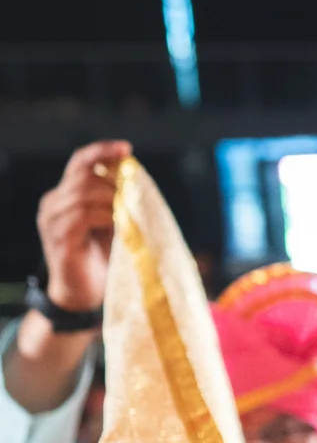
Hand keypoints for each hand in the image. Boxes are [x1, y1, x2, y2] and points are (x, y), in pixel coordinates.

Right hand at [37, 140, 129, 314]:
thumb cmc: (102, 259)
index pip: (79, 162)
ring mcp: (52, 220)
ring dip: (113, 200)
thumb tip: (139, 181)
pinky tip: (120, 225)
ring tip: (130, 214)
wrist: (84, 294)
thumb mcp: (113, 224)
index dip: (101, 152)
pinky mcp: (58, 238)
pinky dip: (106, 216)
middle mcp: (53, 203)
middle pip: (83, 176)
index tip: (127, 148)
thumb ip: (119, 202)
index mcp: (65, 196)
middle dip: (114, 183)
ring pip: (83, 194)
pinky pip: (83, 216)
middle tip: (136, 197)